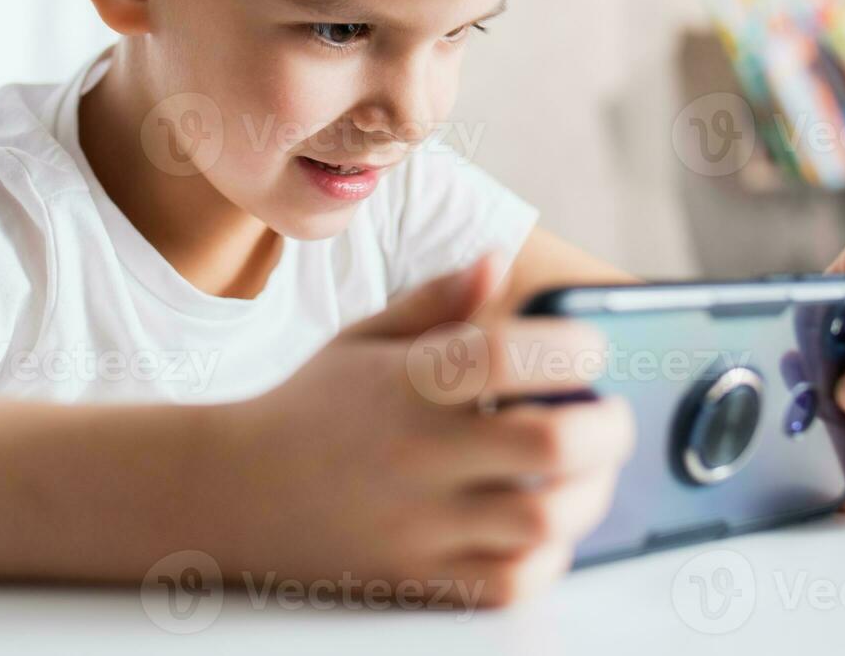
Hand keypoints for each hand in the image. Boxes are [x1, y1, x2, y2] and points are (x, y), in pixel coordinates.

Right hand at [208, 252, 634, 608]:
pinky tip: (545, 526)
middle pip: (548, 442)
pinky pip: (509, 582)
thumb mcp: (363, 337)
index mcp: (405, 381)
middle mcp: (415, 452)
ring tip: (589, 472)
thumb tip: (498, 262)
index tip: (590, 348)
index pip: (506, 353)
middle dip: (606, 426)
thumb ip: (436, 300)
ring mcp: (417, 523)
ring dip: (590, 494)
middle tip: (612, 416)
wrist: (232, 494)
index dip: (571, 346)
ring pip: (542, 520)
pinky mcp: (417, 578)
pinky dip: (549, 556)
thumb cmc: (312, 406)